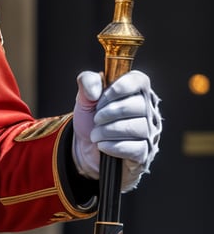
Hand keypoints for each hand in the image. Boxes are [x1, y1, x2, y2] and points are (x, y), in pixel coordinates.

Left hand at [72, 69, 161, 191]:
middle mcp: (148, 109)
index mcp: (137, 90)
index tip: (99, 99)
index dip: (118, 88)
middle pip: (138, 105)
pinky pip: (134, 148)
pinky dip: (112, 147)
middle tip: (96, 119)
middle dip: (109, 113)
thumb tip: (94, 91)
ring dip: (108, 131)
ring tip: (96, 134)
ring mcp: (150, 132)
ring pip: (136, 128)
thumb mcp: (84, 97)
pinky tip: (102, 145)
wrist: (86, 147)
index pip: (138, 80)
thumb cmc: (91, 119)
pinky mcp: (145, 152)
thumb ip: (87, 83)